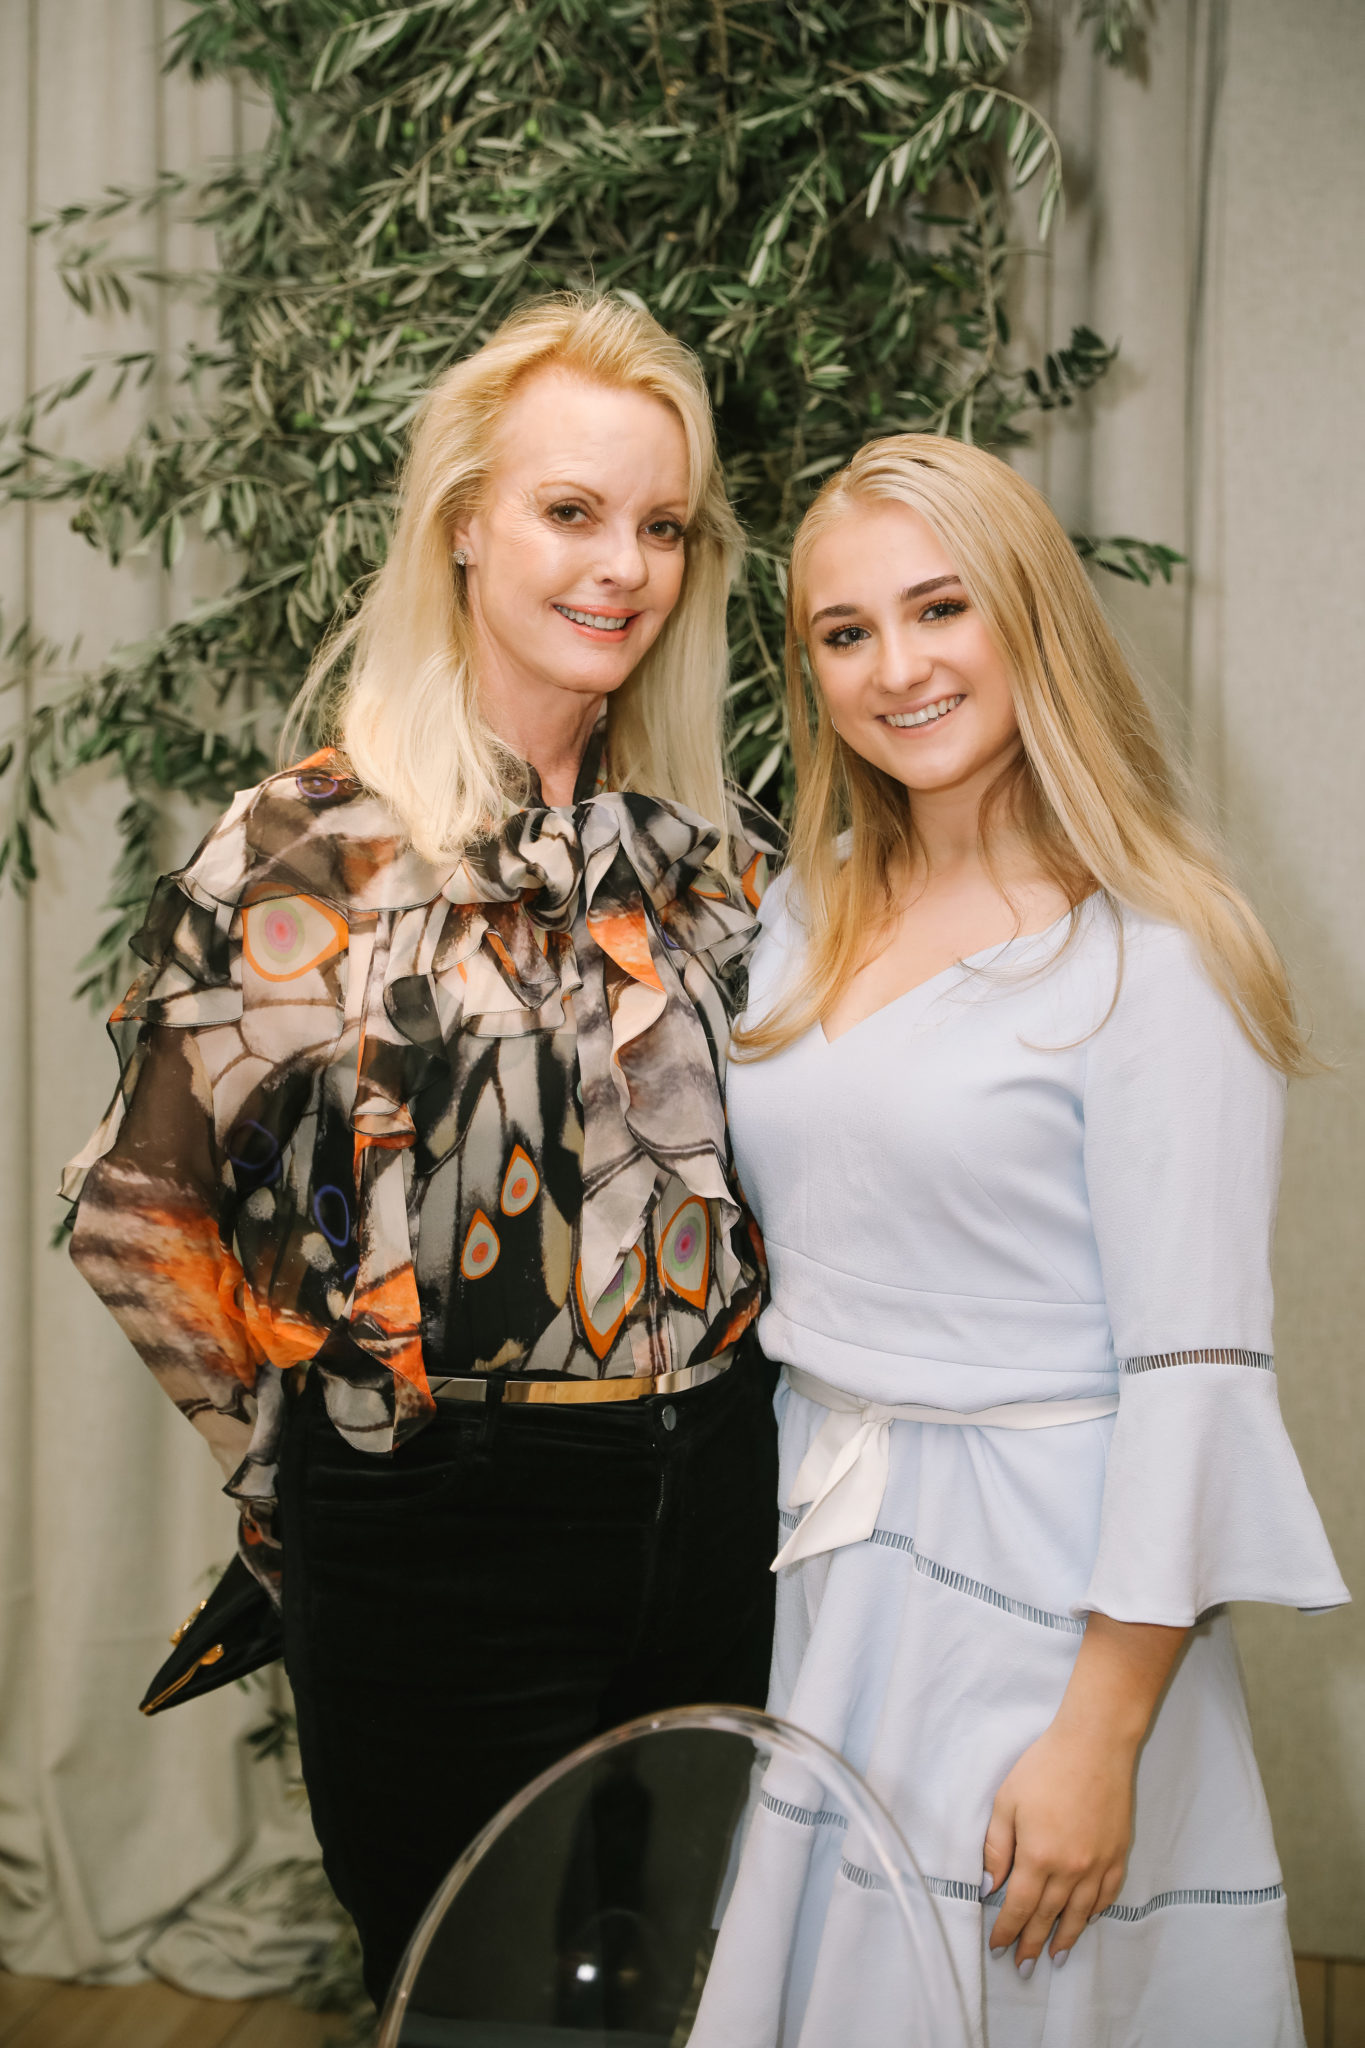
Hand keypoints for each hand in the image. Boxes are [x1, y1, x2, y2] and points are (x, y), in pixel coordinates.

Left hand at [982, 1719, 1133, 1975]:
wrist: (1095, 1745)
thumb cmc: (1044, 1767)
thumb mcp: (1006, 1802)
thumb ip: (997, 1848)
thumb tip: (989, 1887)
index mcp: (1038, 1857)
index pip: (1019, 1907)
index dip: (1007, 1931)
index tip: (998, 1948)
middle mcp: (1070, 1870)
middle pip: (1047, 1917)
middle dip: (1032, 1944)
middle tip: (1022, 1968)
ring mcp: (1098, 1865)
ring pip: (1079, 1914)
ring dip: (1065, 1939)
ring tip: (1054, 1958)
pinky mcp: (1118, 1855)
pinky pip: (1106, 1896)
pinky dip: (1094, 1914)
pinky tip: (1085, 1922)